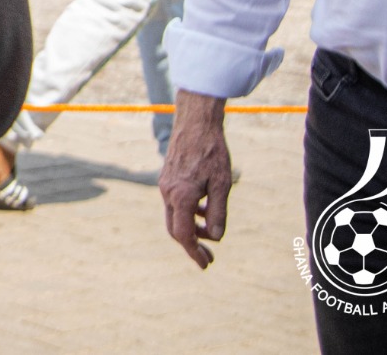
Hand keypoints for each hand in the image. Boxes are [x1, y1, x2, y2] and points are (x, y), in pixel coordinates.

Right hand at [159, 93, 233, 267]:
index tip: (206, 265)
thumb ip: (218, 213)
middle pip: (175, 230)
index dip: (195, 253)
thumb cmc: (212, 151)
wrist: (195, 122)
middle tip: (208, 258)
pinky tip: (204, 210)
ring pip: (174, 216)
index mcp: (181, 196)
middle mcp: (168, 193)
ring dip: (191, 229)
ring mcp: (165, 185)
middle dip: (192, 245)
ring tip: (211, 232)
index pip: (184, 235)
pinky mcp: (167, 178)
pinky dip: (188, 214)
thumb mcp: (221, 184)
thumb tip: (215, 237)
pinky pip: (175, 203)